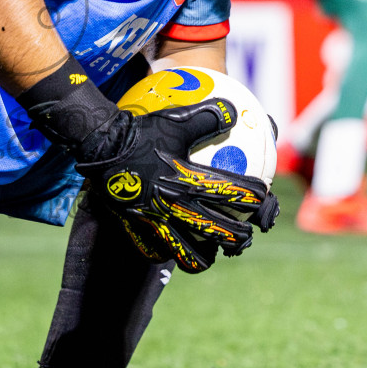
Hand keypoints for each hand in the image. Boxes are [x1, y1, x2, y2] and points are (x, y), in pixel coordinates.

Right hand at [74, 100, 278, 273]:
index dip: (255, 198)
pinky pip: (156, 250)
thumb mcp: (177, 118)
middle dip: (238, 237)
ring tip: (214, 253)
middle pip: (216, 231)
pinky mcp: (137, 226)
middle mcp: (176, 204)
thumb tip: (235, 111)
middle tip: (246, 236)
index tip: (264, 200)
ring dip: (206, 256)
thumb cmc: (141, 130)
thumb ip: (208, 116)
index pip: (232, 194)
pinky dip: (169, 253)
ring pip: (187, 252)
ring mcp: (156, 219)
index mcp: (189, 179)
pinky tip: (175, 249)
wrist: (101, 146)